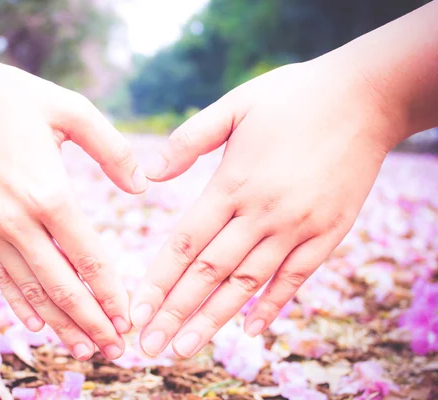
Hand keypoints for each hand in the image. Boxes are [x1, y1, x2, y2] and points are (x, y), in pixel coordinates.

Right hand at [0, 57, 147, 359]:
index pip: (89, 260)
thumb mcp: (72, 110)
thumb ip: (112, 150)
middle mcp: (17, 221)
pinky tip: (38, 325)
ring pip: (30, 291)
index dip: (111, 295)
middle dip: (91, 323)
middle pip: (61, 287)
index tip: (127, 320)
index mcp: (49, 193)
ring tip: (83, 350)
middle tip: (115, 350)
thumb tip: (142, 187)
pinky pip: (0, 278)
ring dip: (59, 324)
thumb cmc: (12, 98)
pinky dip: (21, 305)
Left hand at [130, 58, 398, 357]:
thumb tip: (149, 175)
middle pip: (210, 273)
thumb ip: (189, 140)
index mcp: (233, 183)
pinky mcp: (327, 233)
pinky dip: (271, 305)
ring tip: (186, 348)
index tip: (136, 311)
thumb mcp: (235, 105)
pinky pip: (294, 279)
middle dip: (176, 313)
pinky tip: (250, 330)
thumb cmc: (292, 97)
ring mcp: (297, 226)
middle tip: (149, 346)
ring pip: (247, 284)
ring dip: (214, 320)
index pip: (185, 242)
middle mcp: (262, 212)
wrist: (366, 97)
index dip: (158, 280)